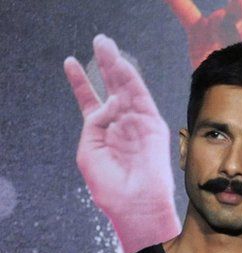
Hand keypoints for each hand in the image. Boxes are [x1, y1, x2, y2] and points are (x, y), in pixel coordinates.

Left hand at [64, 35, 177, 252]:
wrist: (135, 204)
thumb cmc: (111, 187)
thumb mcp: (89, 151)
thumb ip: (94, 123)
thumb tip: (109, 102)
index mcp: (102, 133)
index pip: (91, 102)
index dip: (80, 82)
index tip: (70, 62)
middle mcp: (121, 125)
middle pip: (112, 89)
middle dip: (104, 66)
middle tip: (100, 42)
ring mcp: (138, 125)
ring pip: (127, 89)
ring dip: (117, 67)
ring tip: (106, 46)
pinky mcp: (153, 127)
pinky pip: (142, 98)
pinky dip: (132, 81)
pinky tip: (122, 65)